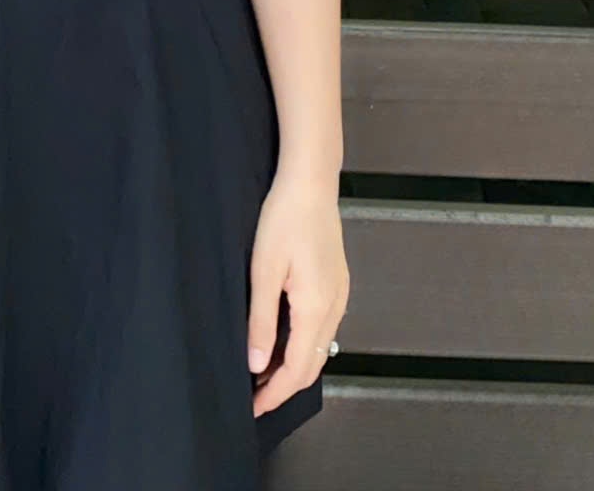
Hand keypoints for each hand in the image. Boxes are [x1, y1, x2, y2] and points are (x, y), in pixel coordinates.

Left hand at [246, 172, 347, 415]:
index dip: (274, 394)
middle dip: (284, 387)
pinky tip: (283, 341)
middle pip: (313, 366)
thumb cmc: (283, 219)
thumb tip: (257, 366)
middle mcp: (334, 308)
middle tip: (254, 398)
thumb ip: (262, 321)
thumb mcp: (263, 270)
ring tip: (263, 373)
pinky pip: (323, 329)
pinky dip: (304, 346)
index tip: (253, 409)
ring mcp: (340, 296)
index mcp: (316, 309)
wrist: (310, 183)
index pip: (297, 370)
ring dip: (294, 367)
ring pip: (320, 349)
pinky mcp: (337, 284)